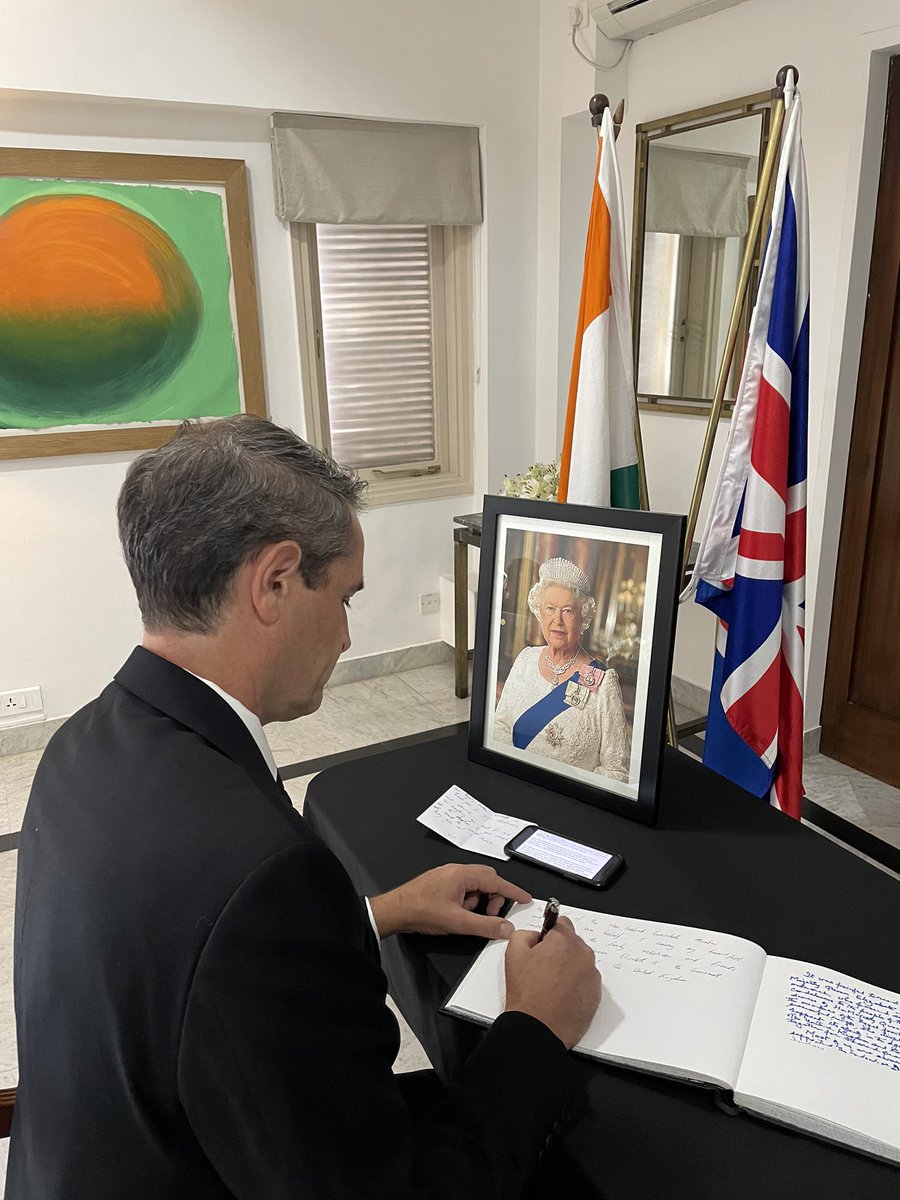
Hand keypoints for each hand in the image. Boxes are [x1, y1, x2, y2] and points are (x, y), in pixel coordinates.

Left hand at [369, 864, 530, 939]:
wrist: (395, 911)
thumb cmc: (421, 911)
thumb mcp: (457, 922)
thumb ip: (484, 925)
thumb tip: (505, 928)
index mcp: (462, 874)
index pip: (496, 880)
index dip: (512, 891)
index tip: (524, 898)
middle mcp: (456, 871)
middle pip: (487, 880)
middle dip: (493, 898)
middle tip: (491, 915)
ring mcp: (448, 876)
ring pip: (475, 886)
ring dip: (478, 901)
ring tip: (468, 917)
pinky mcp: (441, 883)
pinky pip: (463, 889)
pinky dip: (467, 901)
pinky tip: (458, 914)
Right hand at [503, 916, 601, 1048]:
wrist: (538, 1028)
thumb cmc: (528, 995)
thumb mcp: (514, 953)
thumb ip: (525, 934)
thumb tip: (535, 935)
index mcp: (564, 941)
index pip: (561, 923)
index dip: (549, 933)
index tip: (544, 942)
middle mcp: (583, 955)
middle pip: (573, 943)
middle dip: (559, 951)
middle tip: (543, 967)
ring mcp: (592, 976)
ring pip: (580, 963)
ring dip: (569, 968)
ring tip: (551, 985)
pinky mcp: (596, 995)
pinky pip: (586, 982)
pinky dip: (576, 985)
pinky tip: (560, 996)